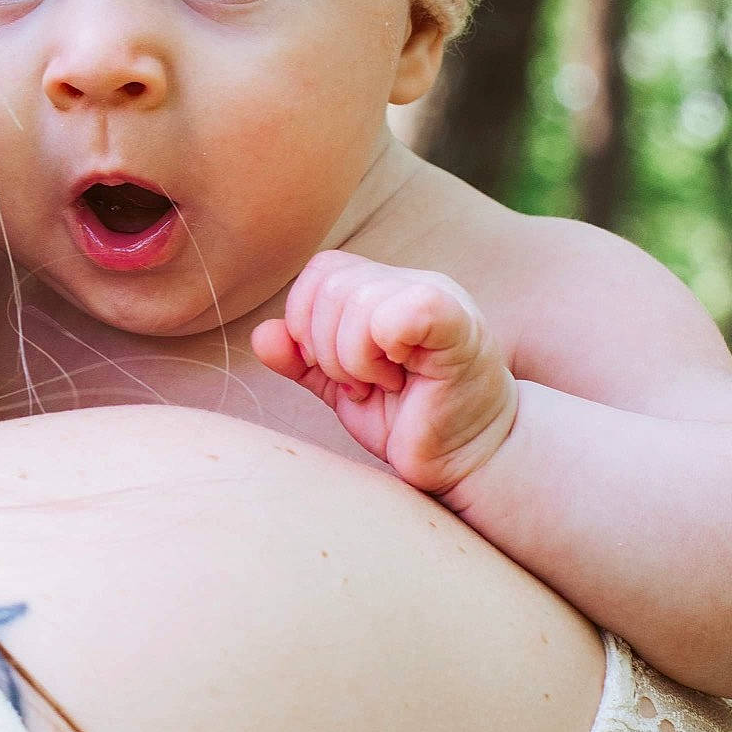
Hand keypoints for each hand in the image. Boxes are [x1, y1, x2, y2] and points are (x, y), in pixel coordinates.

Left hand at [251, 250, 518, 494]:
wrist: (470, 458)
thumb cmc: (410, 421)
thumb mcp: (342, 387)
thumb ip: (302, 360)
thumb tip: (261, 335)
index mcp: (384, 287)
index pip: (320, 272)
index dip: (306, 322)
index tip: (331, 370)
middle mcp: (411, 282)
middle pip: (329, 284)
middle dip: (325, 347)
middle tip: (360, 384)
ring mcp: (438, 298)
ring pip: (357, 299)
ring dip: (352, 358)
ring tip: (381, 385)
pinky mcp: (458, 327)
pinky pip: (401, 311)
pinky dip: (380, 350)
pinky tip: (399, 378)